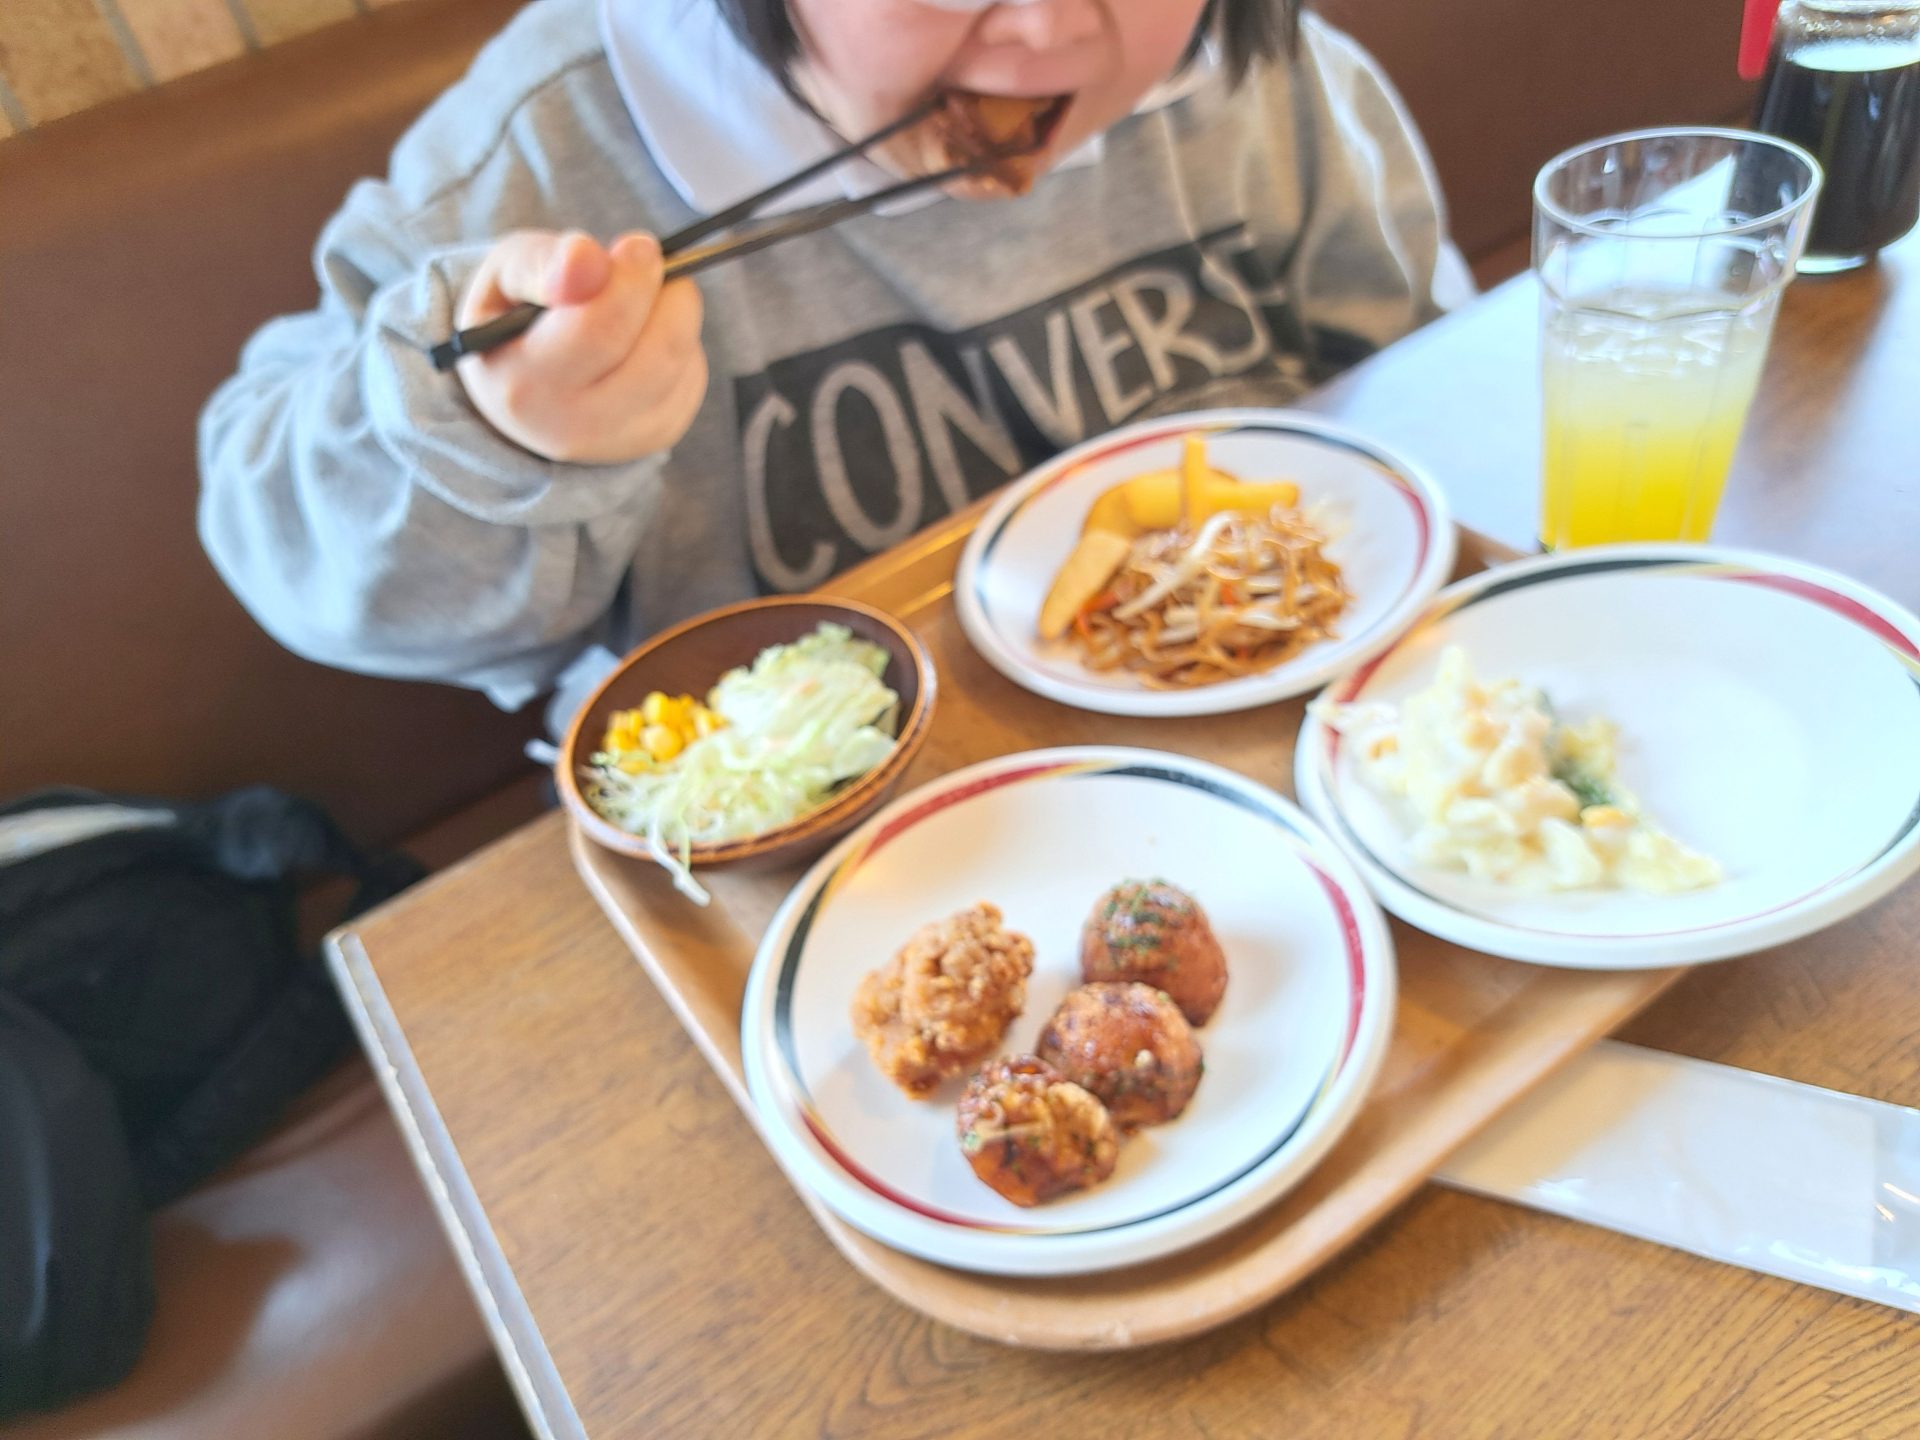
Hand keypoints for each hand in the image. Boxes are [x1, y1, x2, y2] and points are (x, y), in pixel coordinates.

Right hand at [455, 230, 707, 464]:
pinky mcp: (657, 437)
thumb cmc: (517, 320)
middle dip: (667, 294)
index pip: (599, 331)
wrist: (527, 392)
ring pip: (681, 363)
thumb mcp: (507, 278)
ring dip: (678, 314)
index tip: (638, 246)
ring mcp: (620, 440)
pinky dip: (684, 343)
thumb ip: (539, 264)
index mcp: (524, 386)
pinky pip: (693, 378)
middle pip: (657, 352)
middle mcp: (573, 427)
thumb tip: (586, 259)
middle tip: (650, 262)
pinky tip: (648, 332)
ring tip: (646, 295)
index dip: (630, 281)